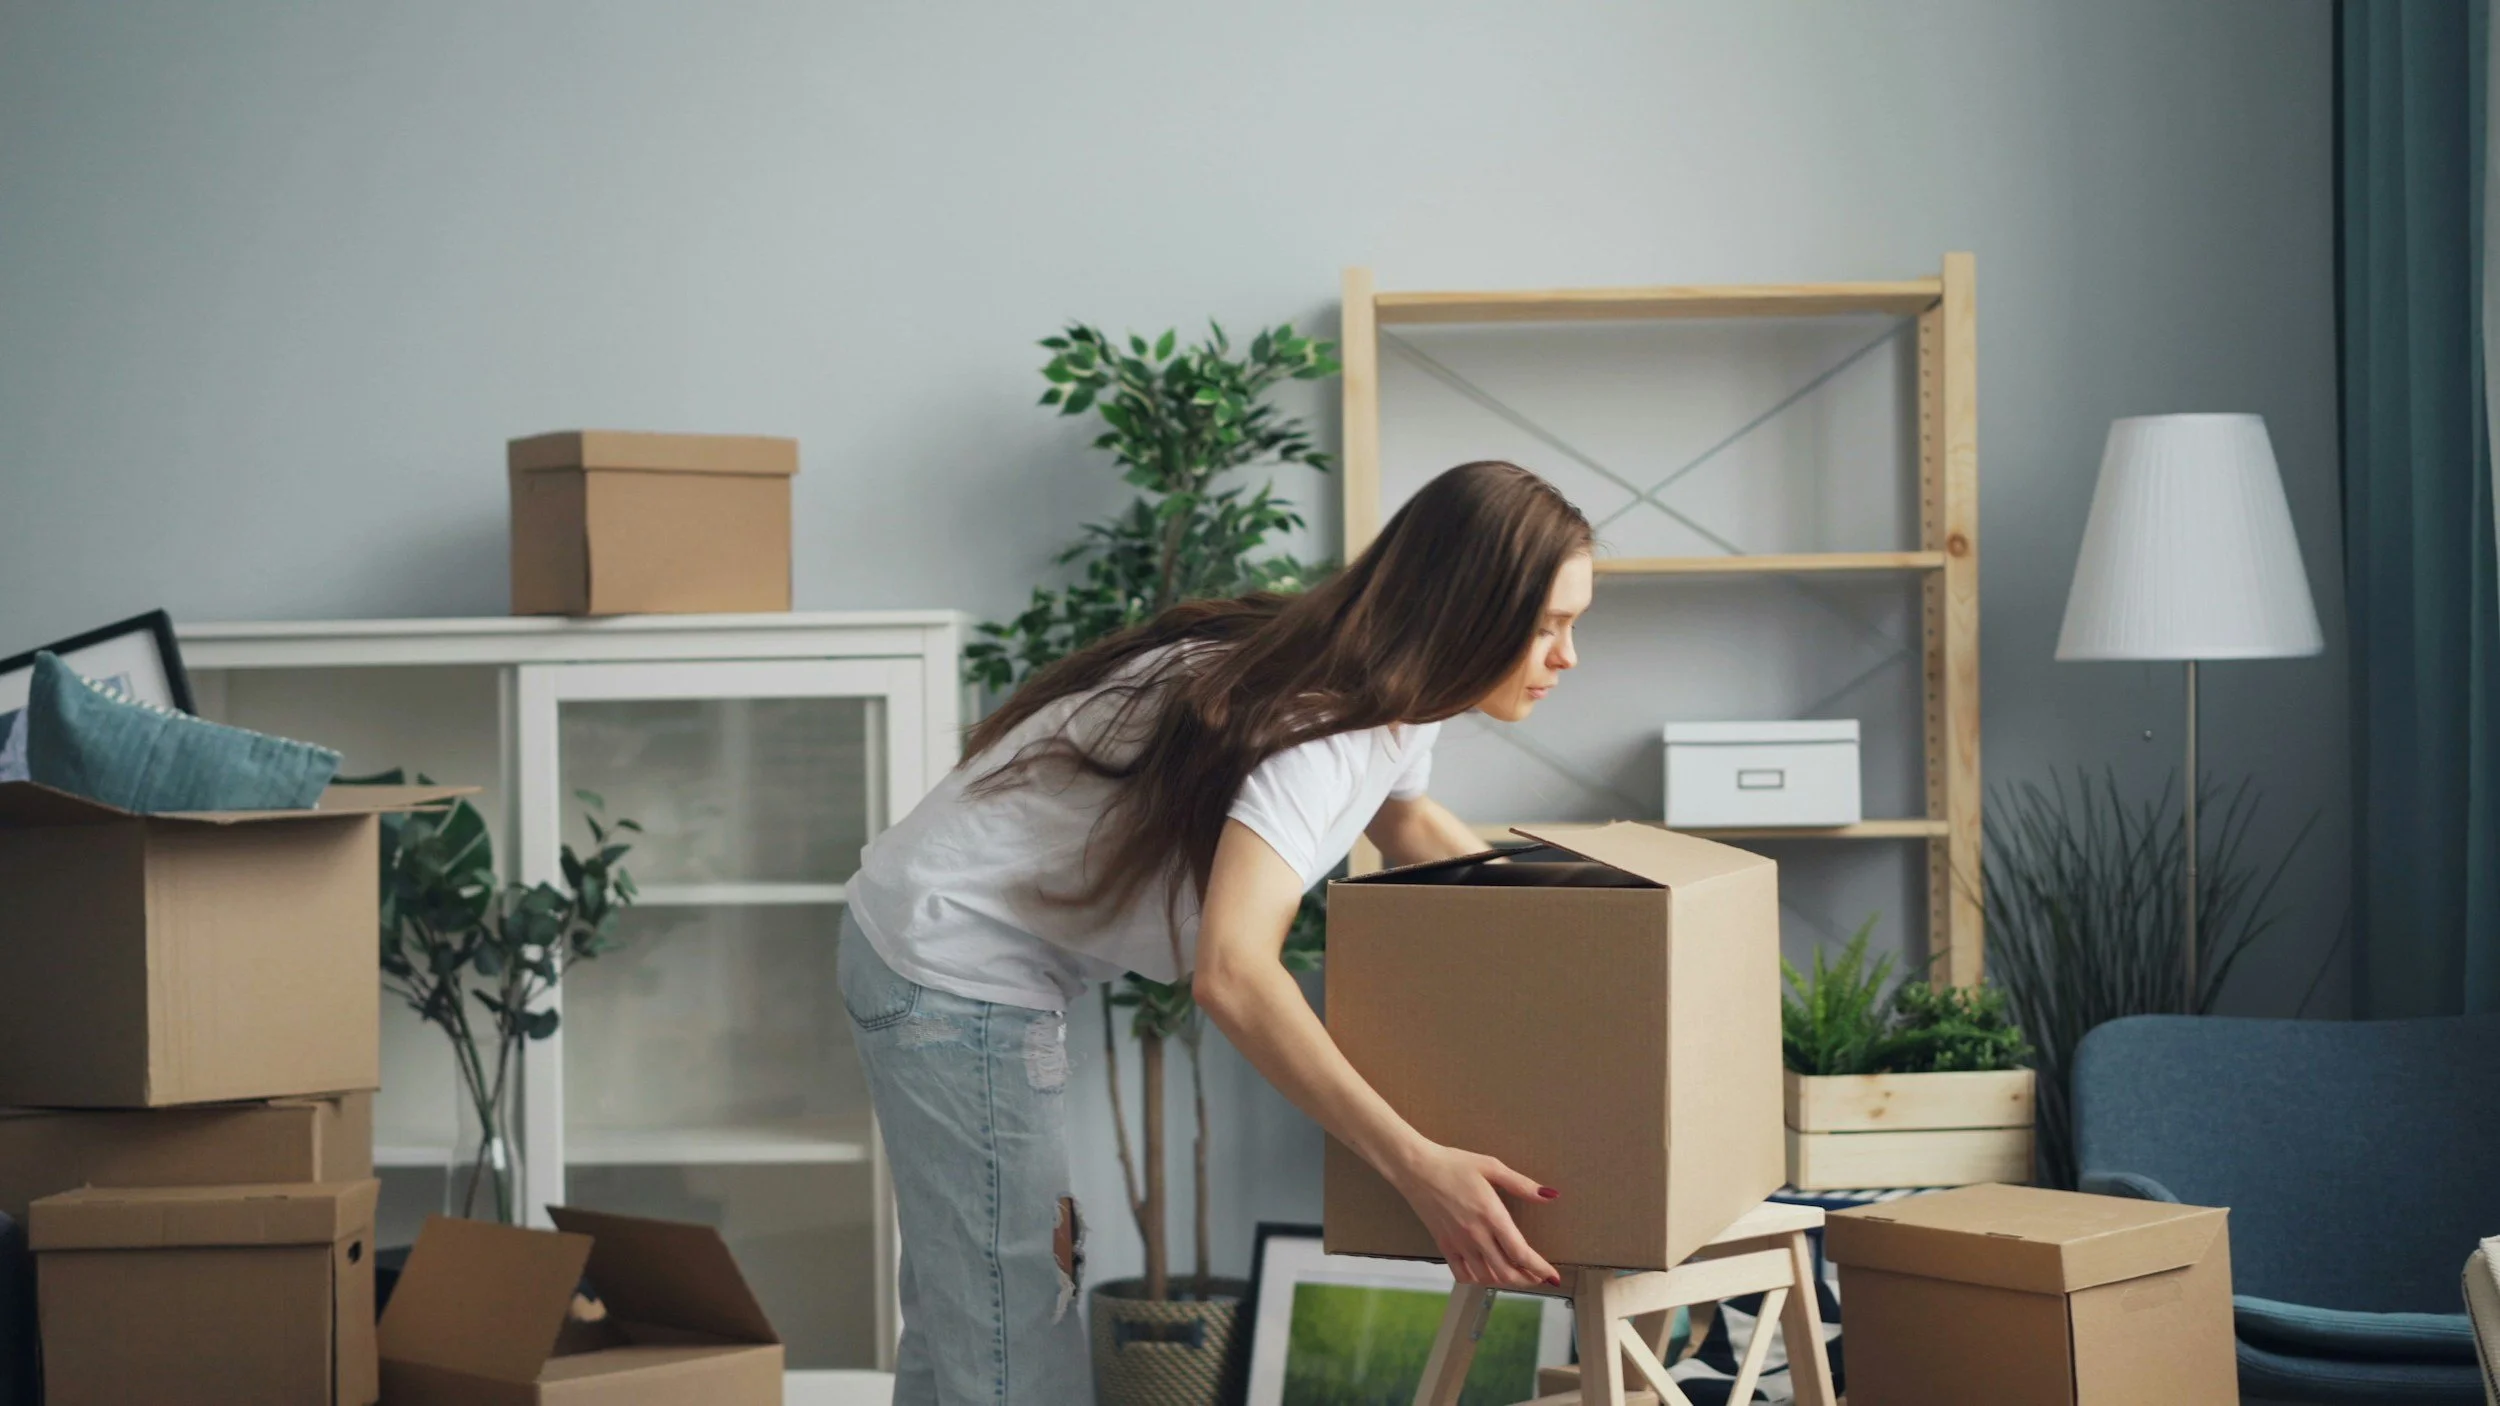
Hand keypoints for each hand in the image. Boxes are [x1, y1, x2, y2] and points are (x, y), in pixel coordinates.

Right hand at [1389, 1142, 1561, 1288]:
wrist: (1416, 1168)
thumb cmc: (1454, 1164)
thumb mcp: (1491, 1166)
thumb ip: (1522, 1184)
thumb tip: (1550, 1195)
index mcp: (1491, 1215)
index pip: (1521, 1253)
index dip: (1540, 1269)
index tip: (1552, 1276)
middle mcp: (1476, 1235)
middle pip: (1506, 1272)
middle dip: (1527, 1279)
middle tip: (1538, 1277)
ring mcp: (1458, 1243)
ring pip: (1486, 1277)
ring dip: (1505, 1281)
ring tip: (1517, 1276)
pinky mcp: (1444, 1245)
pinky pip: (1462, 1274)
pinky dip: (1477, 1280)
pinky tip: (1486, 1274)